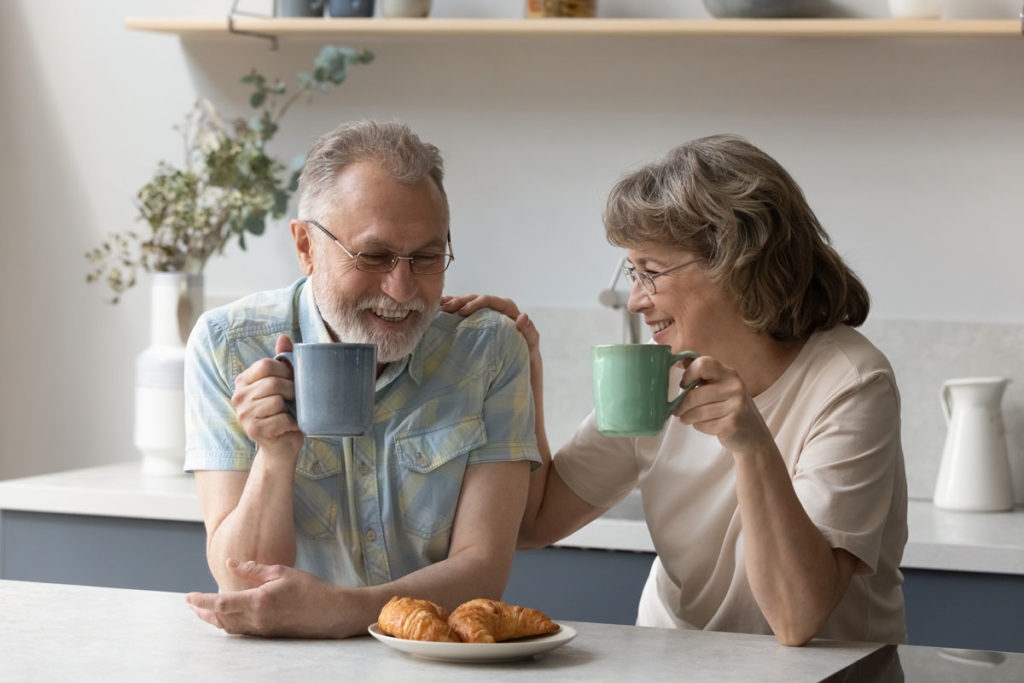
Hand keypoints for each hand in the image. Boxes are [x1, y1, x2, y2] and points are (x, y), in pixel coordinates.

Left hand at [185, 559, 349, 637]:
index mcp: (258, 601)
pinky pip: (240, 631)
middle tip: (190, 604)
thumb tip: (231, 564)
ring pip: (228, 627)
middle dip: (201, 611)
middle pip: (219, 618)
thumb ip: (253, 569)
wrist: (330, 613)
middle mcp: (256, 618)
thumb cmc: (310, 589)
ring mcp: (261, 629)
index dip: (201, 601)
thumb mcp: (282, 572)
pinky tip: (225, 618)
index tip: (189, 596)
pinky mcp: (268, 634)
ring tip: (201, 611)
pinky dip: (226, 624)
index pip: (220, 603)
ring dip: (212, 619)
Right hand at [230, 334, 302, 458]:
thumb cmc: (284, 412)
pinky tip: (288, 426)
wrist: (281, 446)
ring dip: (292, 408)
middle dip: (292, 390)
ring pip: (278, 401)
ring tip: (291, 413)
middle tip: (296, 399)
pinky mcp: (253, 430)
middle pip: (273, 383)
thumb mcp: (283, 384)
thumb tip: (283, 337)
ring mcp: (244, 415)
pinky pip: (282, 419)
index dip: (286, 370)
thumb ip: (282, 360)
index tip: (293, 380)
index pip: (265, 364)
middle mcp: (238, 397)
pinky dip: (292, 423)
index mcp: (243, 381)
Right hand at [441, 294, 538, 357]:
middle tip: (447, 308)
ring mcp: (485, 312)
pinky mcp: (478, 319)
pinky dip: (452, 309)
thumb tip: (523, 316)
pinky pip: (463, 310)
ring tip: (439, 306)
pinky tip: (439, 310)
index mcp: (507, 308)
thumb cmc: (527, 350)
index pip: (489, 300)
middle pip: (475, 298)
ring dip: (453, 302)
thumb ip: (529, 331)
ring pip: (467, 302)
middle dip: (460, 301)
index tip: (463, 312)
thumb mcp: (531, 343)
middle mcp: (495, 306)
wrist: (521, 357)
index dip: (475, 303)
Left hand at [673, 356, 772, 456]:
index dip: (689, 374)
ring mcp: (736, 405)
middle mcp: (735, 386)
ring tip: (687, 419)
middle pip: (695, 394)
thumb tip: (677, 359)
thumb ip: (703, 377)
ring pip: (698, 412)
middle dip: (681, 405)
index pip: (703, 364)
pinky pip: (704, 425)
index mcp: (729, 374)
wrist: (754, 435)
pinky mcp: (732, 423)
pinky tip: (705, 425)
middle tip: (677, 411)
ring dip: (688, 418)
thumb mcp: (721, 388)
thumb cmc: (730, 408)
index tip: (684, 385)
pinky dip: (699, 426)